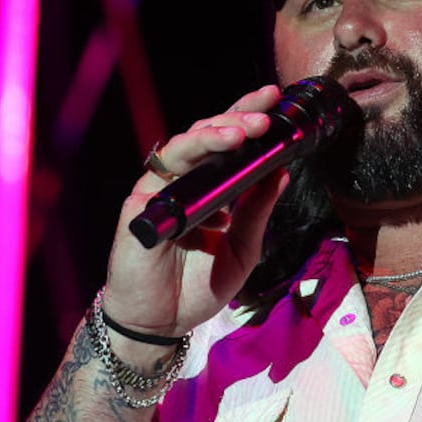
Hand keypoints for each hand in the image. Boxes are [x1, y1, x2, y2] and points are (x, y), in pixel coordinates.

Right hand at [102, 84, 287, 335]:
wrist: (162, 322)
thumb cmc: (197, 286)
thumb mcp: (243, 248)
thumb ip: (258, 212)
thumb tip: (282, 172)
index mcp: (209, 187)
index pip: (229, 143)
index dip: (247, 116)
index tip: (275, 99)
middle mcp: (184, 182)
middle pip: (208, 134)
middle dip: (237, 117)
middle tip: (267, 111)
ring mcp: (160, 191)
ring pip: (184, 146)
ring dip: (214, 134)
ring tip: (243, 130)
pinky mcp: (140, 206)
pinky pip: (164, 176)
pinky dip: (189, 165)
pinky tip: (213, 165)